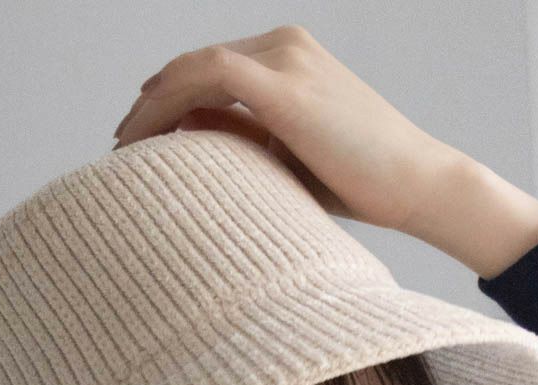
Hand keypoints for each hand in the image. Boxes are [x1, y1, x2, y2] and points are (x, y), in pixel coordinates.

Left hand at [111, 24, 469, 233]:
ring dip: (151, 104)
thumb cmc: (357, 181)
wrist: (416, 184)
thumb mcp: (285, 156)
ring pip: (195, 66)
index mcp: (290, 58)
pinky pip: (210, 77)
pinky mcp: (287, 85)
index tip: (139, 136)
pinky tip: (145, 137)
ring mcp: (288, 59)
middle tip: (121, 143)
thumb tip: (184, 127)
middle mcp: (286, 46)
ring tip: (124, 146)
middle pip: (196, 62)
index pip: (211, 67)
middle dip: (151, 101)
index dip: (168, 97)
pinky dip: (169, 102)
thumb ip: (239, 134)